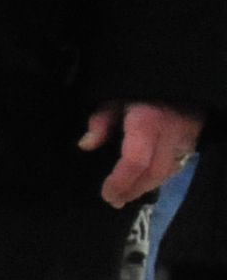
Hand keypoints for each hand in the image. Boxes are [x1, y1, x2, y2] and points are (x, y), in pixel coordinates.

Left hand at [79, 101, 202, 209]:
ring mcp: (185, 139)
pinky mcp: (193, 141)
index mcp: (147, 122)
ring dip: (146, 187)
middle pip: (154, 173)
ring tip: (126, 195)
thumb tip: (85, 145)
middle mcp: (170, 134)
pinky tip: (144, 182)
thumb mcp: (114, 97)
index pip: (135, 161)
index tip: (106, 194)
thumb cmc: (139, 89)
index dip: (121, 182)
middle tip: (114, 200)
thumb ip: (100, 120)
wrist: (177, 79)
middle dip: (133, 190)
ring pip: (168, 172)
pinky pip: (177, 165)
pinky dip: (159, 177)